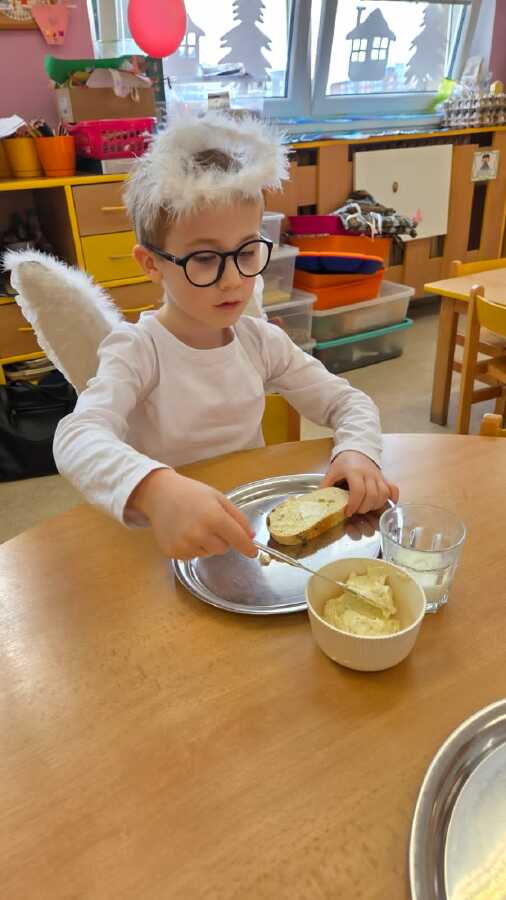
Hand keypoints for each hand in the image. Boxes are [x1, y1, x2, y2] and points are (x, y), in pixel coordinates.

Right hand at [128, 469, 256, 559]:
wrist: (159, 495)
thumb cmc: (191, 494)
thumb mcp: (218, 498)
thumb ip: (237, 517)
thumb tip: (250, 537)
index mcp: (213, 517)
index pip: (237, 539)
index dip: (247, 547)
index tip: (253, 552)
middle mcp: (198, 533)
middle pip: (223, 549)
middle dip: (222, 539)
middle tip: (211, 524)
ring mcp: (184, 544)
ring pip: (208, 553)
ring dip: (207, 544)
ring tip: (194, 526)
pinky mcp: (172, 552)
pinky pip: (192, 556)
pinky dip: (192, 547)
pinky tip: (183, 532)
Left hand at [321, 450, 398, 516]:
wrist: (356, 450)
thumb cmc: (344, 463)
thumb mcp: (332, 472)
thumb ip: (325, 486)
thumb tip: (318, 502)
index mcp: (354, 472)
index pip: (358, 490)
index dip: (354, 504)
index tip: (348, 512)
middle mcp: (369, 474)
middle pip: (372, 495)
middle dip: (364, 508)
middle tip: (356, 511)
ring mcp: (379, 476)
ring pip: (383, 494)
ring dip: (375, 506)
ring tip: (366, 508)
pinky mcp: (385, 478)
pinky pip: (393, 489)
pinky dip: (391, 499)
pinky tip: (383, 505)